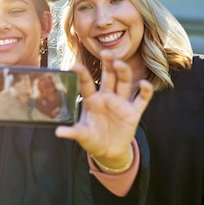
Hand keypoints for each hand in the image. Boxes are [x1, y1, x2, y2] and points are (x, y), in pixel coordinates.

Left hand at [55, 50, 152, 168]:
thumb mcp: (82, 135)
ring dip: (123, 72)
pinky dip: (145, 91)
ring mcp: (121, 103)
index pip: (87, 84)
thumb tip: (57, 132)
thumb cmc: (92, 139)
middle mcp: (107, 97)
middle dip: (108, 64)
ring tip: (119, 64)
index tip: (75, 66)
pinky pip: (142, 99)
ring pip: (124, 83)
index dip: (82, 74)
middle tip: (105, 52)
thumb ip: (72, 132)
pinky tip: (144, 84)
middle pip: (108, 77)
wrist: (108, 152)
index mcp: (92, 100)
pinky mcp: (133, 112)